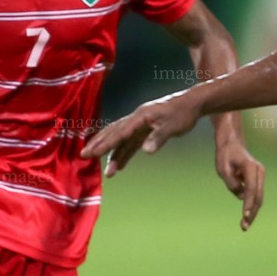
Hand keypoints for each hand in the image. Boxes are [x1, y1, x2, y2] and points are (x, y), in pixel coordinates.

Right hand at [82, 93, 200, 175]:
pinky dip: (124, 154)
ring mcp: (140, 125)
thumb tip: (146, 151)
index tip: (91, 153)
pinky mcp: (145, 130)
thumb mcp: (173, 126)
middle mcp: (136, 120)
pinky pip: (131, 143)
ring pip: (121, 140)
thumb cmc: (183, 113)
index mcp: (140, 117)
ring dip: (112, 155)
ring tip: (106, 172)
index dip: (104, 144)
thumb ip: (158, 137)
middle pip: (113, 133)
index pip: (119, 133)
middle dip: (99, 146)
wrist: (192, 103)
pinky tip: (119, 165)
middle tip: (84, 156)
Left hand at [213, 136, 264, 229]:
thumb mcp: (223, 169)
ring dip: (252, 212)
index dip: (248, 204)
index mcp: (250, 167)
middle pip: (258, 197)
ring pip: (258, 198)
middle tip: (244, 227)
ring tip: (244, 226)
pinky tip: (245, 218)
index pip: (251, 190)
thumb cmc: (225, 155)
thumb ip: (231, 183)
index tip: (244, 216)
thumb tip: (241, 196)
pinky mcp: (258, 180)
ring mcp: (260, 176)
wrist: (232, 143)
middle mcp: (259, 171)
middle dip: (252, 213)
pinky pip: (256, 196)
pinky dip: (251, 206)